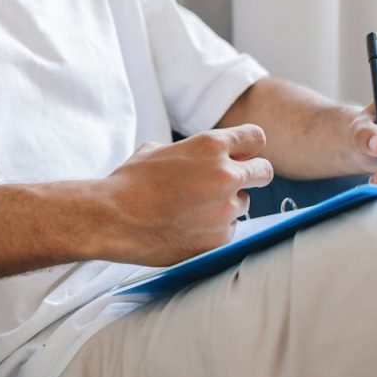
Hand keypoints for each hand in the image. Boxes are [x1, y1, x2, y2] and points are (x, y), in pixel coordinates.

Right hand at [100, 124, 274, 266]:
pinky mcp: (219, 238)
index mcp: (211, 146)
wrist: (112, 219)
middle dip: (251, 176)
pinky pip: (229, 230)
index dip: (248, 147)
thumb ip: (190, 150)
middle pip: (264, 172)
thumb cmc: (129, 183)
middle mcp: (225, 175)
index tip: (241, 155)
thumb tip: (201, 154)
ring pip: (244, 204)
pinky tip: (189, 228)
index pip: (256, 138)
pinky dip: (215, 230)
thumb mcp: (158, 150)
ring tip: (195, 210)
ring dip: (228, 206)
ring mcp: (225, 209)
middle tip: (230, 185)